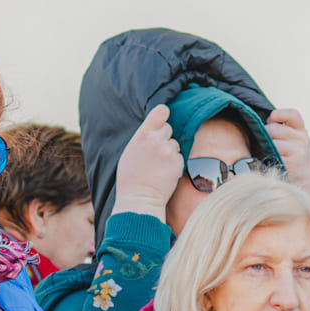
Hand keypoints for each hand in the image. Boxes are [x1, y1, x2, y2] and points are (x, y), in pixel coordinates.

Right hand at [112, 105, 184, 219]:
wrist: (139, 199)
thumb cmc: (130, 177)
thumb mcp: (130, 151)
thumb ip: (143, 137)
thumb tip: (154, 129)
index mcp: (143, 135)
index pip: (161, 111)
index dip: (163, 115)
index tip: (162, 119)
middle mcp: (157, 140)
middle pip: (168, 128)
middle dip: (164, 137)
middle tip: (154, 153)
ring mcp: (169, 152)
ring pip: (174, 144)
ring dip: (169, 152)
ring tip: (157, 166)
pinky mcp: (178, 163)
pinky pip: (178, 157)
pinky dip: (173, 164)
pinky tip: (163, 173)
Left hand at [266, 108, 309, 199]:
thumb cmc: (298, 165)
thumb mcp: (296, 145)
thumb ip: (284, 134)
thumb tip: (262, 126)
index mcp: (302, 132)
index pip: (292, 114)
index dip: (278, 114)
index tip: (270, 121)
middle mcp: (302, 138)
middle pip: (274, 128)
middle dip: (266, 136)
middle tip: (267, 146)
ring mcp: (299, 150)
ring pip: (272, 142)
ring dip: (266, 149)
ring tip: (270, 157)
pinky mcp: (293, 162)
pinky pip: (272, 155)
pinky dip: (268, 159)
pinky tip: (271, 164)